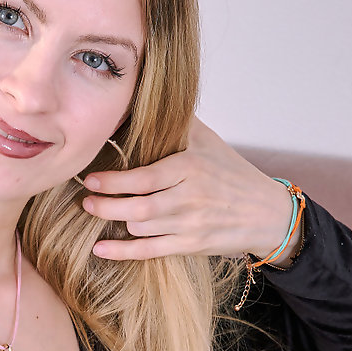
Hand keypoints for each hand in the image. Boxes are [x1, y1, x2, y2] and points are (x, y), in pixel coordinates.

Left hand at [82, 116, 300, 264]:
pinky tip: (101, 249)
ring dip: (114, 224)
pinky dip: (123, 252)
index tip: (90, 178)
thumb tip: (143, 98)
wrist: (266, 213)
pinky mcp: (191, 245)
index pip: (145, 177)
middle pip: (139, 207)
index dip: (114, 181)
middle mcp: (190, 198)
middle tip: (85, 200)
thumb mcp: (208, 141)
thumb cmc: (232, 173)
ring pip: (142, 228)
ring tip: (94, 213)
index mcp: (191, 168)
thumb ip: (178, 123)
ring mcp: (190, 224)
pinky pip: (150, 251)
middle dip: (107, 206)